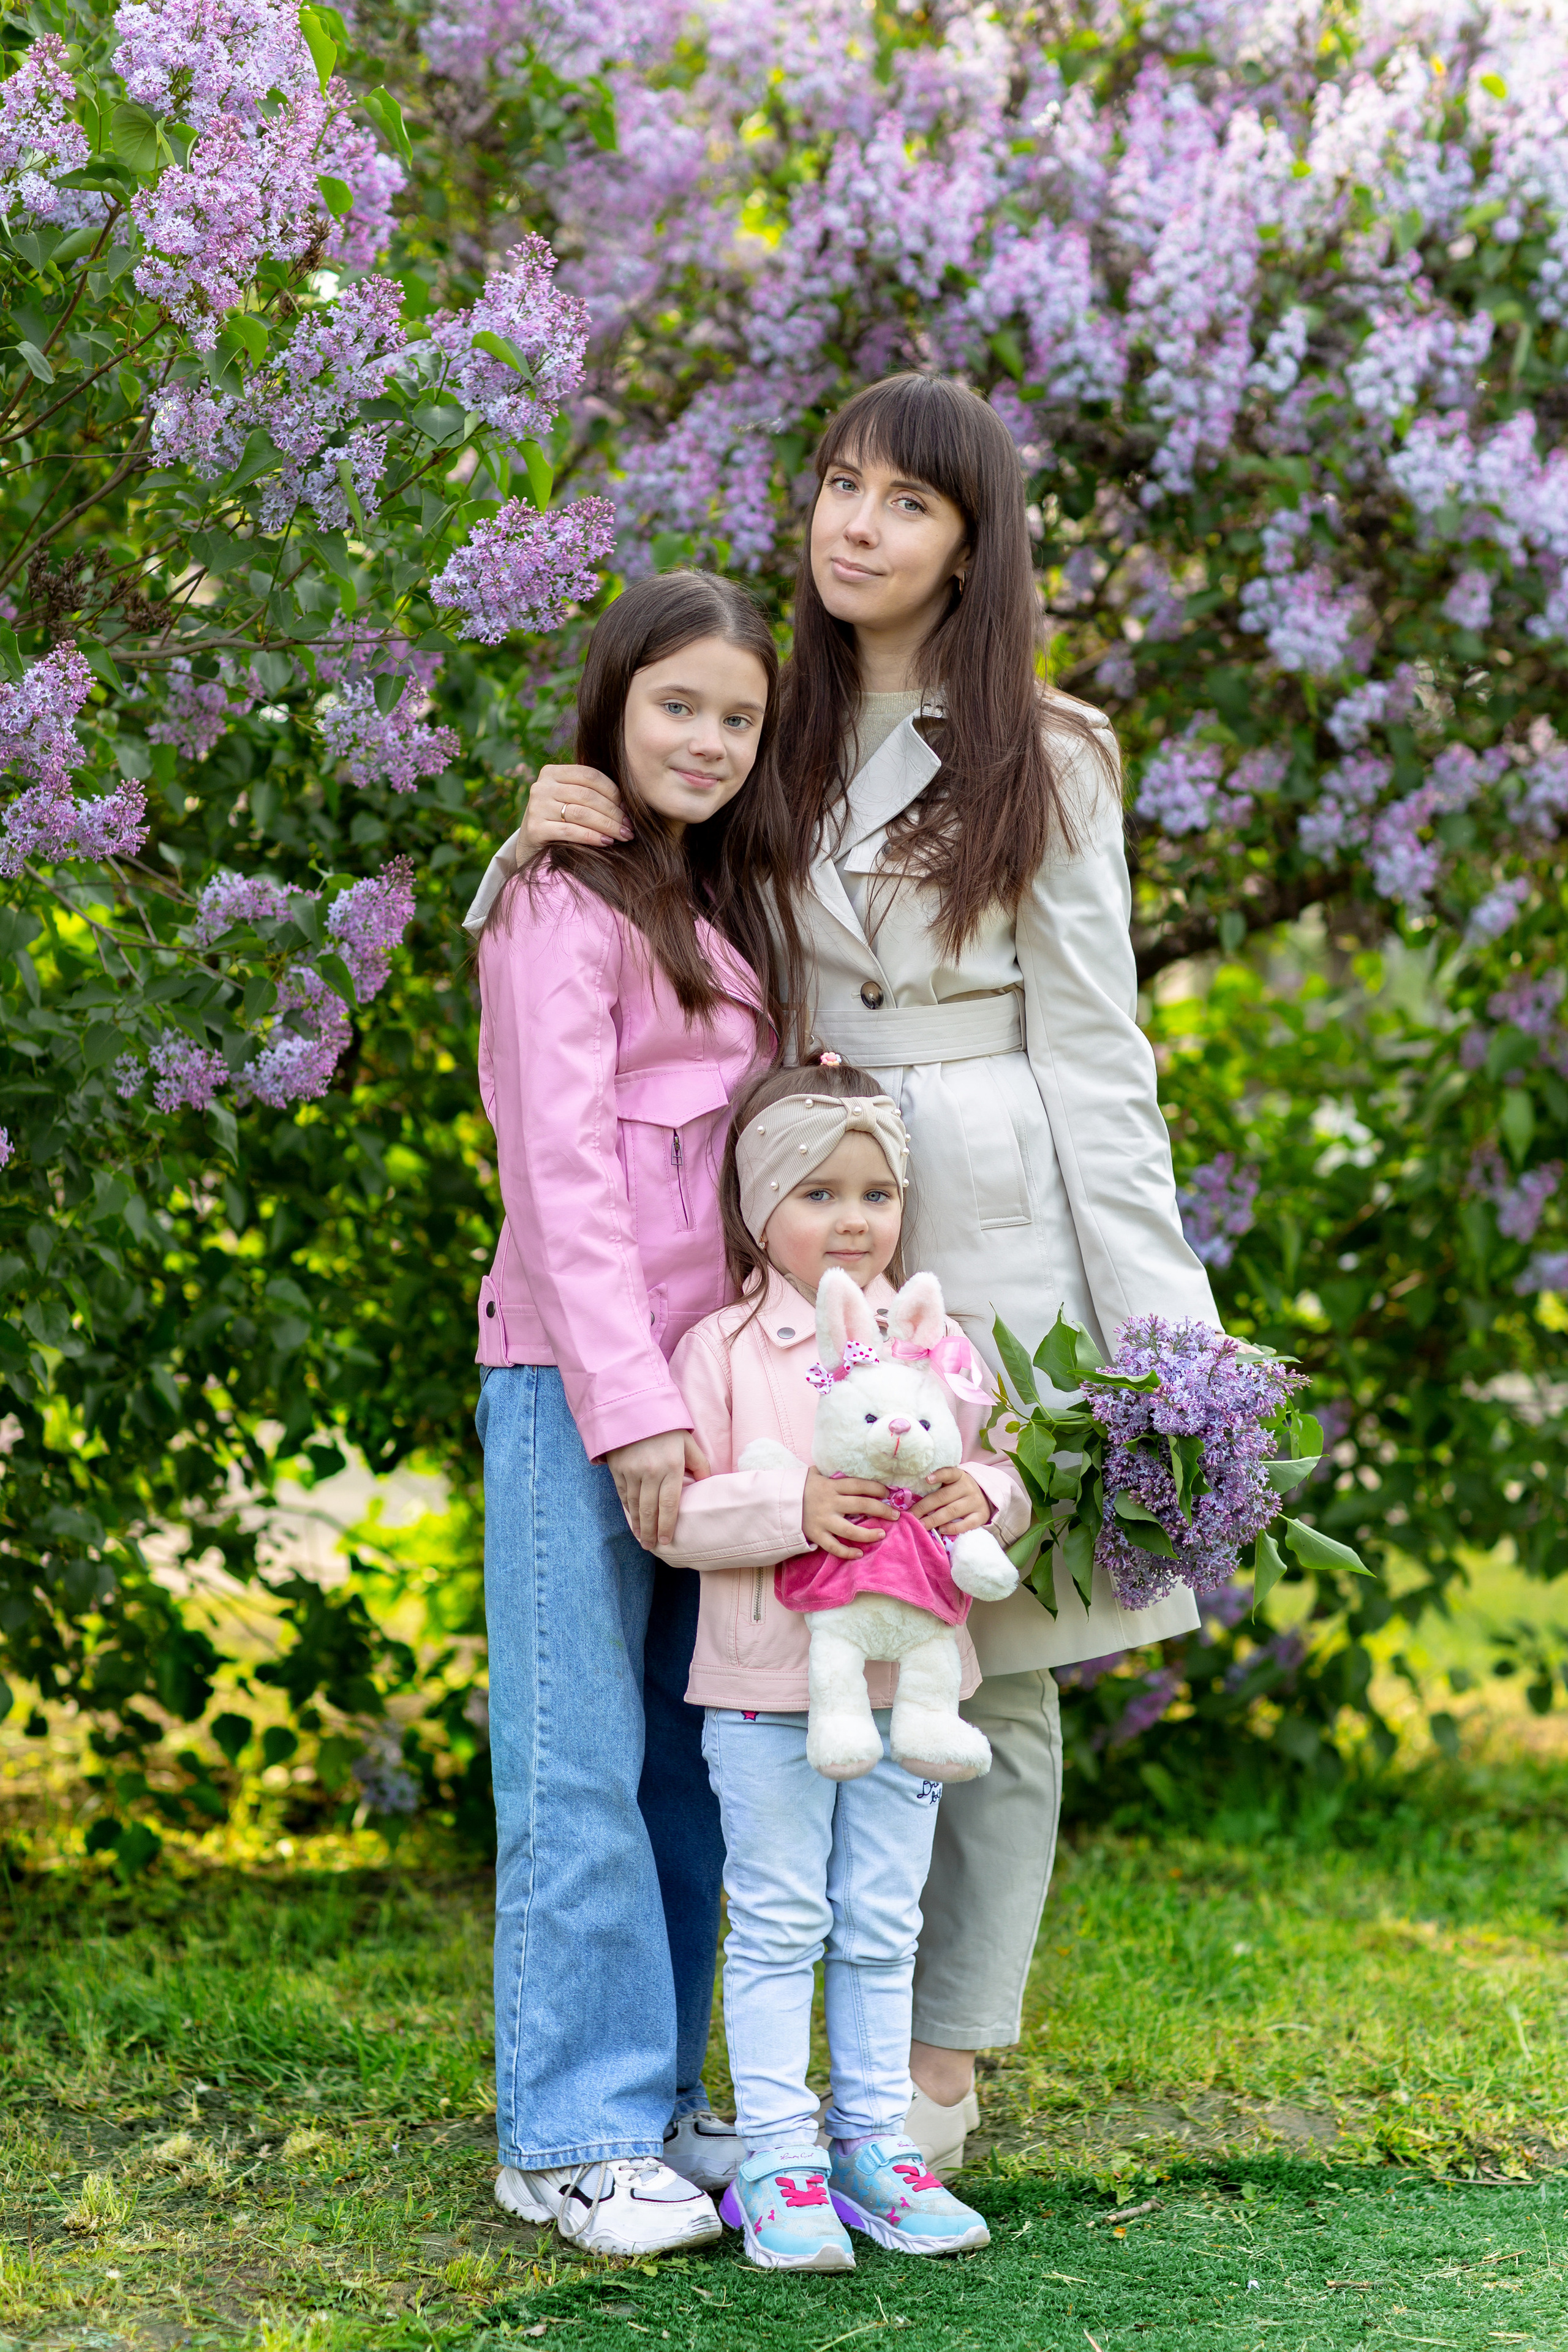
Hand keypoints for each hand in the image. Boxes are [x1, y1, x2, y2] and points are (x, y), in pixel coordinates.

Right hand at [521, 764, 630, 851]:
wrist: (530, 844)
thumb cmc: (558, 819)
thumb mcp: (569, 798)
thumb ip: (589, 791)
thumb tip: (626, 801)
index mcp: (552, 772)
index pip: (590, 775)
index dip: (613, 791)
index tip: (627, 809)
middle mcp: (541, 787)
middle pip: (587, 796)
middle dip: (613, 812)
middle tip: (629, 827)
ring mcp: (536, 807)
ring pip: (581, 813)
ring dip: (607, 825)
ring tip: (623, 835)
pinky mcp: (535, 829)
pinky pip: (571, 831)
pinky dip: (592, 837)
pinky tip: (607, 842)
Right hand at [607, 1429, 710, 1549]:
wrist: (635, 1409)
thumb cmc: (667, 1428)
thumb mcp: (688, 1442)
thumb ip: (699, 1465)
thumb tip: (705, 1485)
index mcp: (671, 1467)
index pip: (670, 1504)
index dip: (668, 1525)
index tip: (667, 1541)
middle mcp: (650, 1472)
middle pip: (650, 1510)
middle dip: (651, 1532)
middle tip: (652, 1547)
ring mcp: (632, 1471)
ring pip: (635, 1505)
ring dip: (638, 1525)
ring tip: (642, 1539)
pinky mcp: (617, 1469)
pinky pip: (623, 1495)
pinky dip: (627, 1510)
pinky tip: (632, 1520)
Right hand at [802, 1468, 895, 1559]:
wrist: (776, 1503)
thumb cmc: (799, 1488)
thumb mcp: (813, 1475)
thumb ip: (829, 1473)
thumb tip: (841, 1464)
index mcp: (831, 1486)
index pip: (859, 1485)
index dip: (876, 1488)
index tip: (888, 1493)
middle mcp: (829, 1502)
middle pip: (861, 1505)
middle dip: (882, 1510)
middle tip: (895, 1515)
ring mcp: (823, 1520)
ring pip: (851, 1530)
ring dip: (869, 1533)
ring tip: (882, 1534)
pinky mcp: (816, 1535)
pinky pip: (834, 1546)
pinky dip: (847, 1552)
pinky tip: (859, 1553)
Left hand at [912, 1466, 992, 1537]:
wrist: (986, 1497)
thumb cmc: (960, 1491)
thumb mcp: (952, 1484)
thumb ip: (938, 1488)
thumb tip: (912, 1502)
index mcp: (959, 1476)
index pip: (949, 1473)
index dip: (939, 1475)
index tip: (926, 1479)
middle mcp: (968, 1487)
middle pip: (943, 1497)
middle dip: (924, 1507)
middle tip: (911, 1516)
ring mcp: (975, 1502)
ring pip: (952, 1511)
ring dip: (934, 1519)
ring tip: (921, 1525)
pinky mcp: (981, 1516)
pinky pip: (966, 1524)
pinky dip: (953, 1528)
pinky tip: (941, 1530)